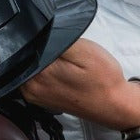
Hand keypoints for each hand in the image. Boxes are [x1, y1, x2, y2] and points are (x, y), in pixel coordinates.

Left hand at [20, 38, 139, 130]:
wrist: (116, 105)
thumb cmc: (103, 79)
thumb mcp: (84, 50)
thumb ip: (56, 40)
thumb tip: (34, 34)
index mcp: (37, 74)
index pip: (23, 45)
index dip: (35, 34)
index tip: (49, 33)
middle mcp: (29, 87)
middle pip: (23, 55)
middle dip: (38, 46)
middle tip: (60, 45)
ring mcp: (33, 95)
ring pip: (28, 65)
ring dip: (40, 57)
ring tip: (61, 58)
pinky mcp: (39, 98)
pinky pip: (32, 76)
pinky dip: (43, 68)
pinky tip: (59, 67)